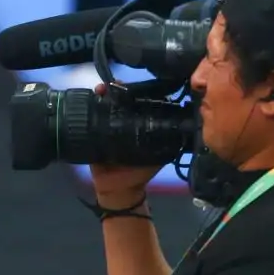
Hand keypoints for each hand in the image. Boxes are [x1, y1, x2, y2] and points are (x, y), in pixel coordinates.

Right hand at [88, 85, 161, 208]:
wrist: (115, 190)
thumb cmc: (139, 174)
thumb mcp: (158, 157)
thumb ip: (169, 144)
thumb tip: (182, 127)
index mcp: (139, 126)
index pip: (140, 103)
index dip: (137, 92)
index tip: (136, 86)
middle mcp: (124, 123)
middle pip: (121, 100)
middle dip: (119, 90)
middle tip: (118, 84)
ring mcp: (106, 126)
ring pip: (105, 105)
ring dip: (105, 94)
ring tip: (105, 88)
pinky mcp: (92, 132)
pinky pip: (90, 116)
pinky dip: (91, 104)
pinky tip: (95, 95)